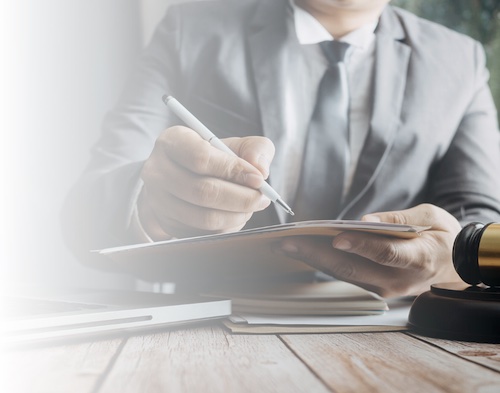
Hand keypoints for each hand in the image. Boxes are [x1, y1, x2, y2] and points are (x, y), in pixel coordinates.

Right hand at [138, 126, 273, 238]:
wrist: (185, 177)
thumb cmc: (214, 158)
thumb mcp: (234, 144)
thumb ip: (255, 149)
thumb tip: (261, 169)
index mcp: (172, 142)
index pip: (201, 158)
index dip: (234, 170)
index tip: (258, 178)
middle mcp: (157, 171)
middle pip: (204, 191)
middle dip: (241, 198)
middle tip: (262, 198)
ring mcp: (158, 200)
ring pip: (205, 217)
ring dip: (237, 215)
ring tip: (251, 207)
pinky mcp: (167, 223)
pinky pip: (204, 233)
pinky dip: (227, 227)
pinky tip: (234, 215)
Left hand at [277, 204, 462, 297]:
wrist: (452, 264)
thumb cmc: (441, 236)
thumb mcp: (430, 217)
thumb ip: (398, 219)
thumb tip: (365, 220)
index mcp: (419, 258)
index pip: (385, 253)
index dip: (360, 246)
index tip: (336, 238)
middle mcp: (399, 279)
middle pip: (353, 267)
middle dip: (316, 255)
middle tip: (288, 243)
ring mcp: (385, 288)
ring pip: (343, 274)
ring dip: (312, 260)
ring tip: (285, 246)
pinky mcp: (374, 288)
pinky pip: (346, 275)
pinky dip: (323, 263)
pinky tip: (303, 252)